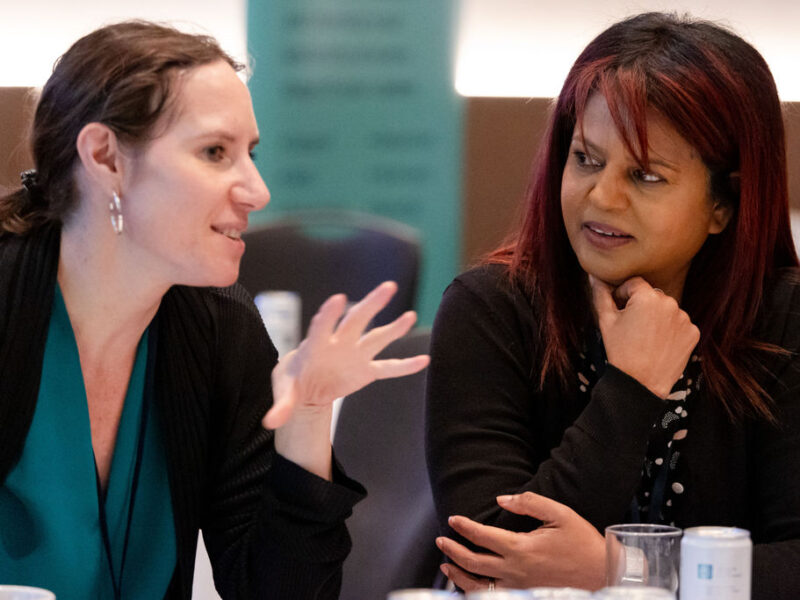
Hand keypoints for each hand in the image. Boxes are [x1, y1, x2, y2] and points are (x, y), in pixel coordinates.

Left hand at [263, 281, 429, 428]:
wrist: (305, 387)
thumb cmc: (292, 382)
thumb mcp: (283, 392)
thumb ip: (281, 405)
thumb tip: (270, 422)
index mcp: (314, 346)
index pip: (321, 327)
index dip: (329, 314)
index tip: (339, 299)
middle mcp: (338, 344)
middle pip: (356, 321)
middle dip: (371, 304)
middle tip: (389, 287)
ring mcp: (355, 355)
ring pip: (377, 338)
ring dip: (394, 328)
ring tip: (411, 316)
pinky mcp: (366, 370)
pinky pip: (388, 367)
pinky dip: (405, 366)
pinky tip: (424, 361)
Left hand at [437, 492, 604, 590]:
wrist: (603, 574)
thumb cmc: (583, 543)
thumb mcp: (560, 514)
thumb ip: (529, 502)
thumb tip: (502, 498)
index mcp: (521, 549)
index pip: (482, 537)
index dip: (463, 527)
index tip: (453, 519)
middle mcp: (515, 571)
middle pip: (473, 562)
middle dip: (452, 550)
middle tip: (441, 541)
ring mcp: (519, 588)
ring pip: (478, 586)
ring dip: (458, 575)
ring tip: (445, 565)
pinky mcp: (526, 596)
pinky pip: (493, 597)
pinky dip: (476, 592)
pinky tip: (469, 586)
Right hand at [590, 275, 698, 397]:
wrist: (641, 383)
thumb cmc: (620, 350)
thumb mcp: (605, 321)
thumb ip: (601, 294)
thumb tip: (594, 275)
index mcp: (647, 296)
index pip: (634, 283)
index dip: (623, 295)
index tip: (619, 312)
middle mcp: (670, 302)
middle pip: (652, 295)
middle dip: (641, 306)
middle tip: (631, 327)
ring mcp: (684, 318)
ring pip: (666, 309)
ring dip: (657, 317)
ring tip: (646, 337)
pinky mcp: (693, 332)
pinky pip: (679, 323)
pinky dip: (670, 330)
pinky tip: (659, 344)